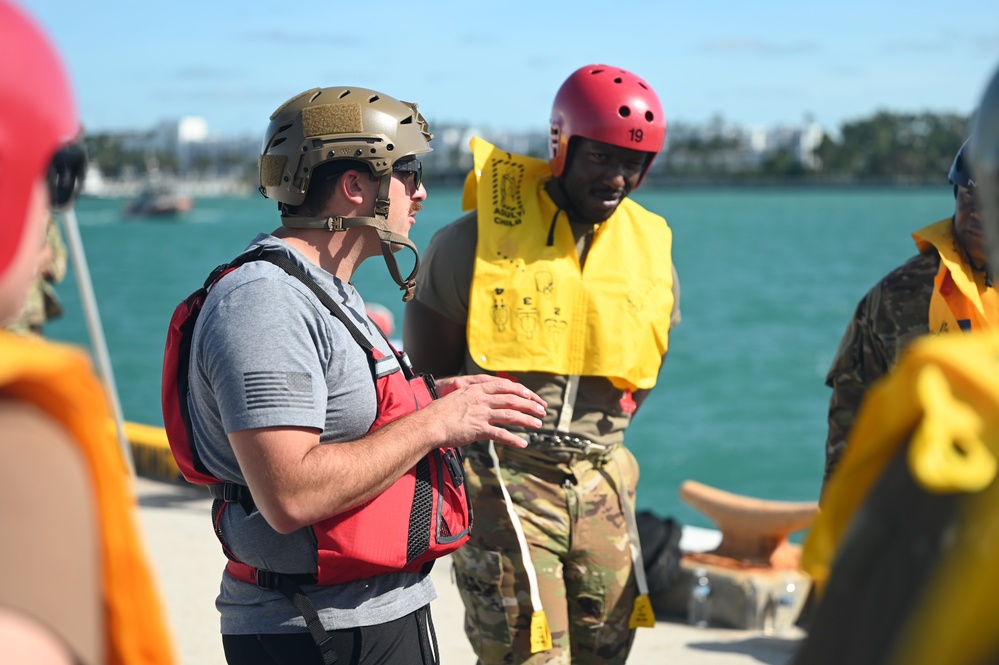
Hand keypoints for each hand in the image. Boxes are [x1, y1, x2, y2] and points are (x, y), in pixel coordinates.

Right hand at [428, 374, 545, 448]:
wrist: (429, 423)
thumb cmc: (441, 412)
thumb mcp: (459, 395)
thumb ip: (473, 395)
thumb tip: (484, 397)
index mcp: (477, 389)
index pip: (506, 386)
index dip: (523, 391)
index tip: (533, 397)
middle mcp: (482, 399)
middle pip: (513, 399)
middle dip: (531, 405)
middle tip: (542, 410)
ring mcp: (481, 414)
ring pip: (511, 414)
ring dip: (527, 420)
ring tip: (538, 425)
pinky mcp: (478, 429)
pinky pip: (500, 434)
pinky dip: (514, 439)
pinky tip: (523, 443)